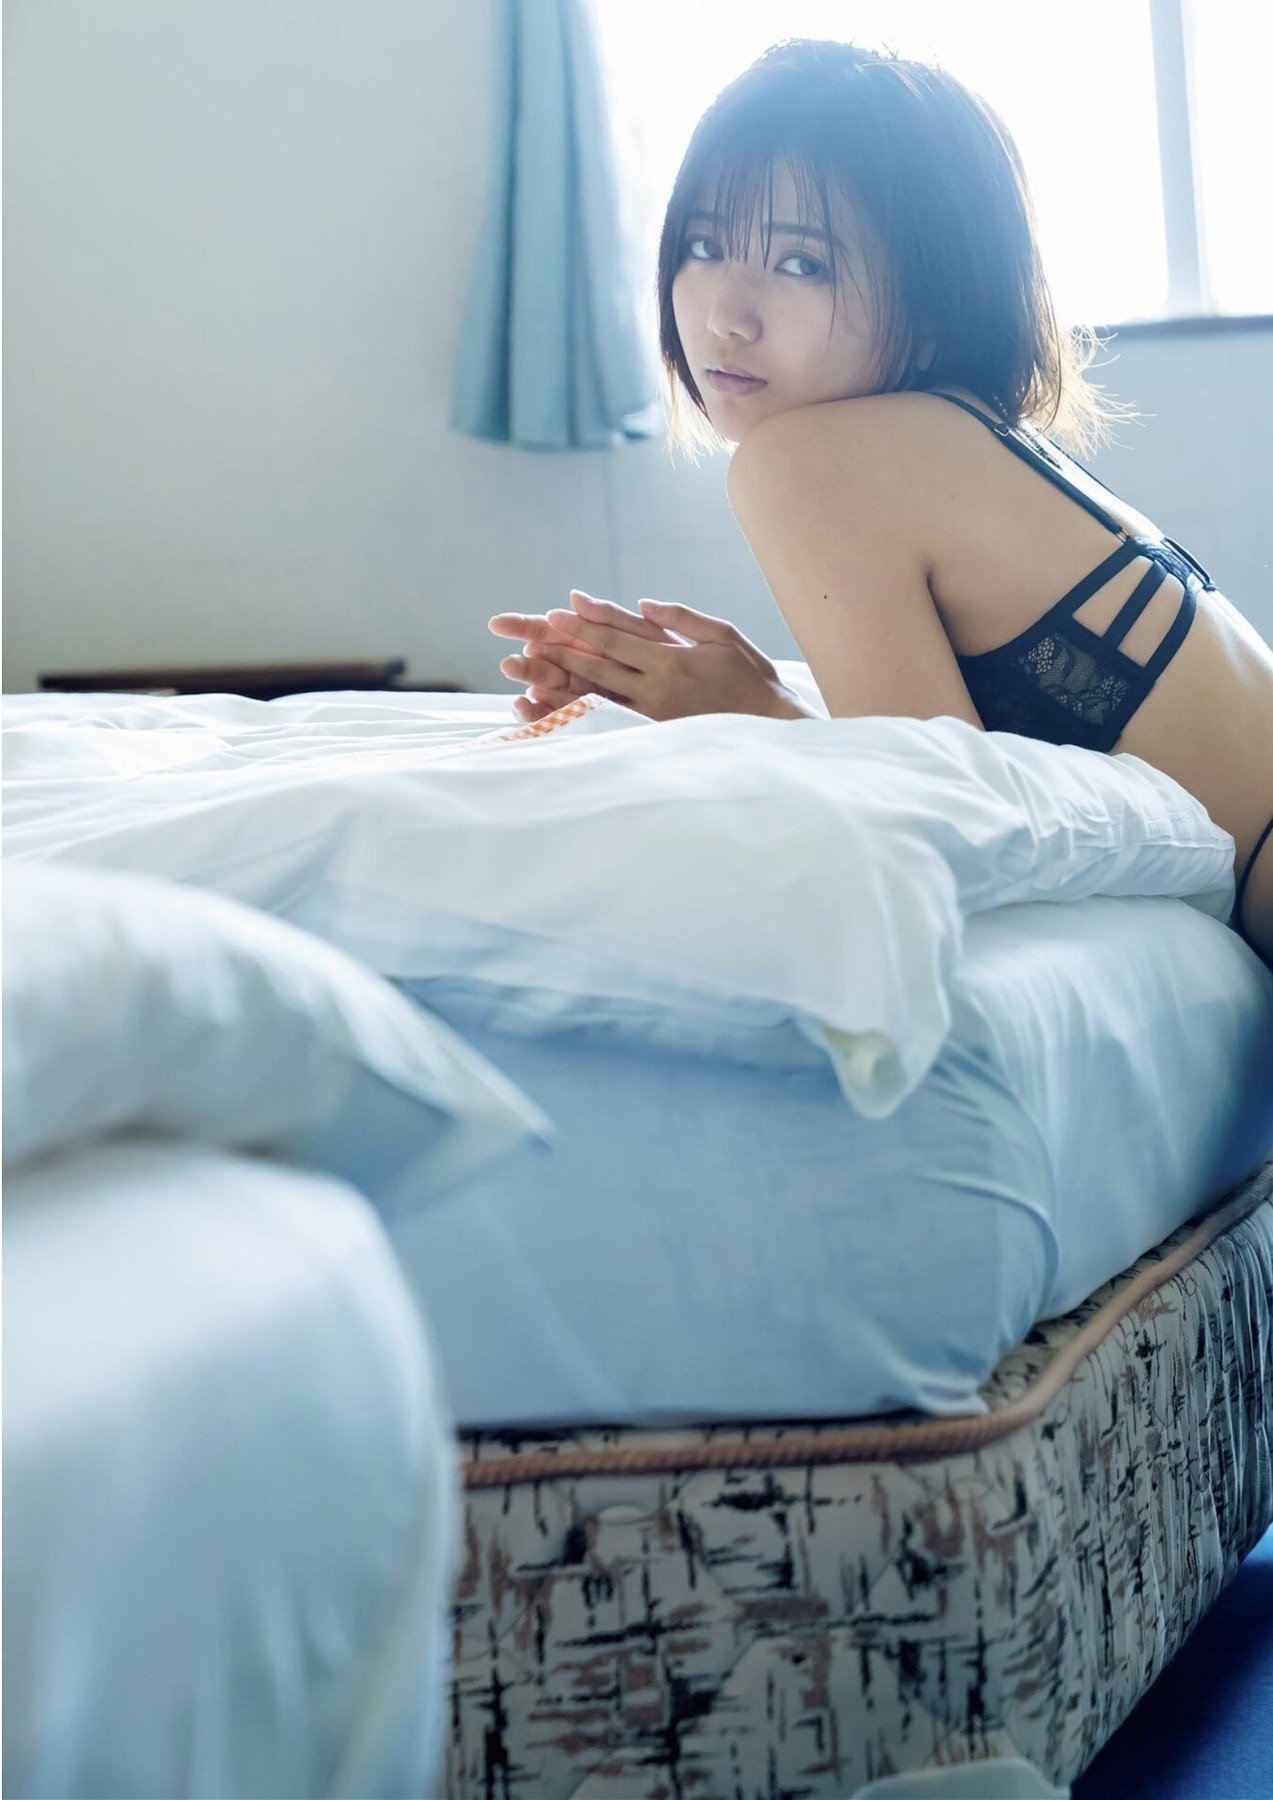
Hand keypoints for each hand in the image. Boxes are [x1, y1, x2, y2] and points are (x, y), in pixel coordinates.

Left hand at [491, 591, 808, 723]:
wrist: (769, 727)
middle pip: (597, 668)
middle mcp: (655, 690)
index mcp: (670, 662)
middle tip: (524, 641)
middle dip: (560, 652)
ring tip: (528, 674)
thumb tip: (642, 603)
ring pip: (598, 698)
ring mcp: (651, 717)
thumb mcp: (722, 636)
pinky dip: (580, 716)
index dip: (583, 626)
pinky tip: (555, 710)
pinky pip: (610, 723)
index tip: (555, 615)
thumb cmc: (751, 677)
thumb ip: (680, 618)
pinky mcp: (653, 735)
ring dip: (561, 685)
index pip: (616, 640)